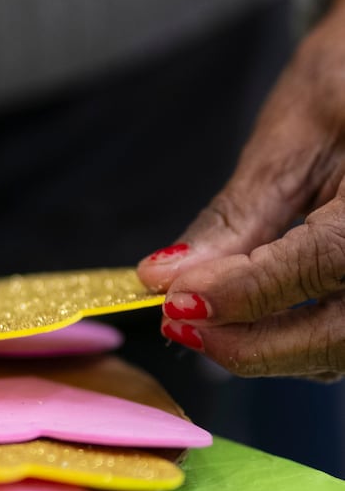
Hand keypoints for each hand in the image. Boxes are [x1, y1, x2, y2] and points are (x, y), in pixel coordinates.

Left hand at [137, 0, 344, 377]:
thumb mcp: (293, 141)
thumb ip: (236, 216)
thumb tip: (164, 274)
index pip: (323, 263)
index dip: (244, 292)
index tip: (174, 300)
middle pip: (340, 332)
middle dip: (251, 342)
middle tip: (177, 323)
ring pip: (341, 347)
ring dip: (268, 349)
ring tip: (196, 324)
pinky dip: (292, 339)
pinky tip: (241, 323)